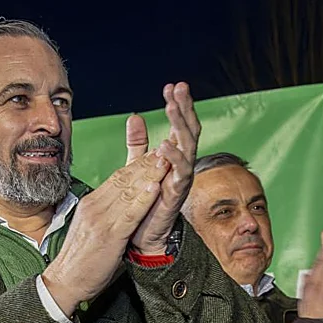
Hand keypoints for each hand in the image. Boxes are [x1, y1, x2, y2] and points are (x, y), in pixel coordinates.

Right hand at [42, 115, 169, 315]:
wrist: (64, 281)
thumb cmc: (79, 259)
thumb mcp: (88, 228)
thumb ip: (102, 213)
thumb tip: (117, 203)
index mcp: (91, 204)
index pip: (117, 177)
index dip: (137, 164)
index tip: (154, 153)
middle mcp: (94, 206)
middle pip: (124, 179)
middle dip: (146, 163)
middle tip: (166, 149)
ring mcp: (101, 220)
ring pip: (128, 192)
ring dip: (149, 175)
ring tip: (166, 160)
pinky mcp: (109, 236)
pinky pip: (129, 214)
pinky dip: (143, 200)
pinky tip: (154, 187)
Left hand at [130, 82, 201, 254]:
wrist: (141, 237)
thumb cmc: (144, 202)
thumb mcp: (138, 166)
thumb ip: (138, 143)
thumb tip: (135, 116)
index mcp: (173, 157)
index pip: (179, 125)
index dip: (178, 106)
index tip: (172, 85)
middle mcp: (181, 166)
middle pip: (188, 131)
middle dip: (184, 109)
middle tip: (179, 88)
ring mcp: (180, 180)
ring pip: (187, 148)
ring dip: (180, 127)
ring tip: (171, 108)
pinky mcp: (175, 196)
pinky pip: (179, 175)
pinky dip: (173, 159)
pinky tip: (164, 146)